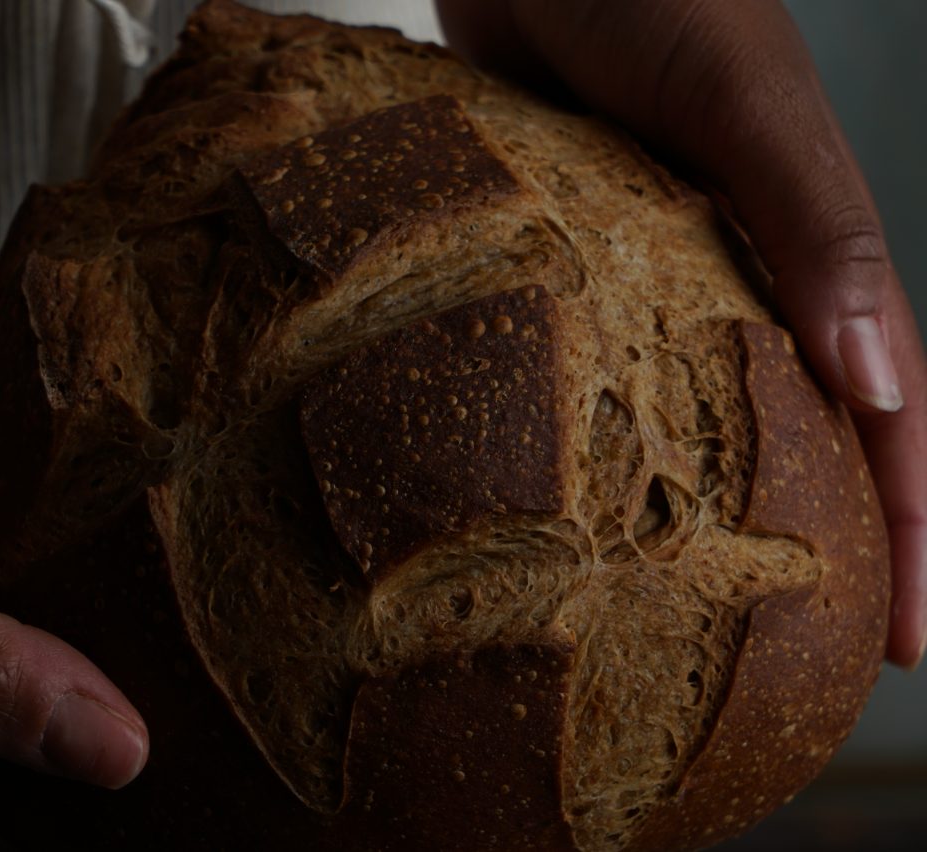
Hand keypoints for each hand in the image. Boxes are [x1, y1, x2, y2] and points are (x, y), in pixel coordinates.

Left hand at [436, 0, 926, 667]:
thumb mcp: (739, 100)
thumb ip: (814, 221)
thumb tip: (886, 379)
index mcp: (810, 243)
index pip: (885, 412)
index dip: (908, 530)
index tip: (907, 640)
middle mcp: (741, 269)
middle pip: (805, 429)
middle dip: (825, 543)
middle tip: (817, 655)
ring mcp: (657, 272)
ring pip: (710, 411)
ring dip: (722, 505)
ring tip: (703, 606)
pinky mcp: (579, 262)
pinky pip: (609, 367)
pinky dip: (617, 437)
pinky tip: (588, 499)